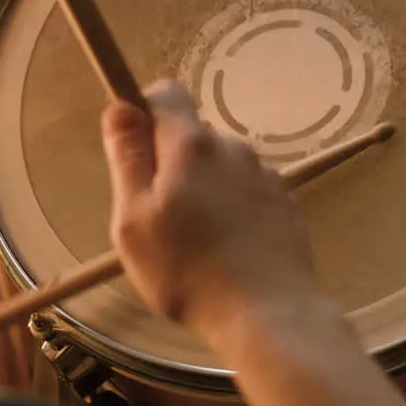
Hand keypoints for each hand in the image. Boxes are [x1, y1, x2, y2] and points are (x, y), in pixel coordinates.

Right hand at [100, 80, 317, 340]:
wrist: (267, 312)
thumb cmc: (186, 270)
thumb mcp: (134, 219)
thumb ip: (128, 158)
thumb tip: (121, 107)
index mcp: (192, 145)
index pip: (166, 93)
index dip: (144, 114)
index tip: (135, 156)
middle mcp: (234, 148)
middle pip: (192, 136)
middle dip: (171, 165)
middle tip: (161, 220)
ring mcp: (265, 175)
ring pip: (221, 167)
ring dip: (204, 190)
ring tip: (197, 245)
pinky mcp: (285, 204)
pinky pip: (247, 193)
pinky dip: (233, 211)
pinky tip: (229, 252)